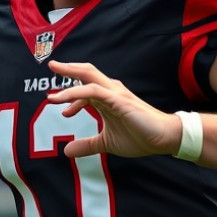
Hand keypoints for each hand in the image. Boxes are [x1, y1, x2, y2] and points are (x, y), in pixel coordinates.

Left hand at [46, 60, 180, 157]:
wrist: (164, 138)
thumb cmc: (140, 136)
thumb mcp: (107, 143)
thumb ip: (88, 145)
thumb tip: (66, 151)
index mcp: (107, 98)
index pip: (84, 89)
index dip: (70, 97)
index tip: (63, 112)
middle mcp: (110, 91)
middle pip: (86, 72)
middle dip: (68, 68)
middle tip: (52, 65)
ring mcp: (115, 93)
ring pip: (89, 77)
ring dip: (69, 77)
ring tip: (52, 91)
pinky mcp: (119, 100)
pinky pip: (94, 92)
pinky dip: (77, 94)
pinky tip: (65, 102)